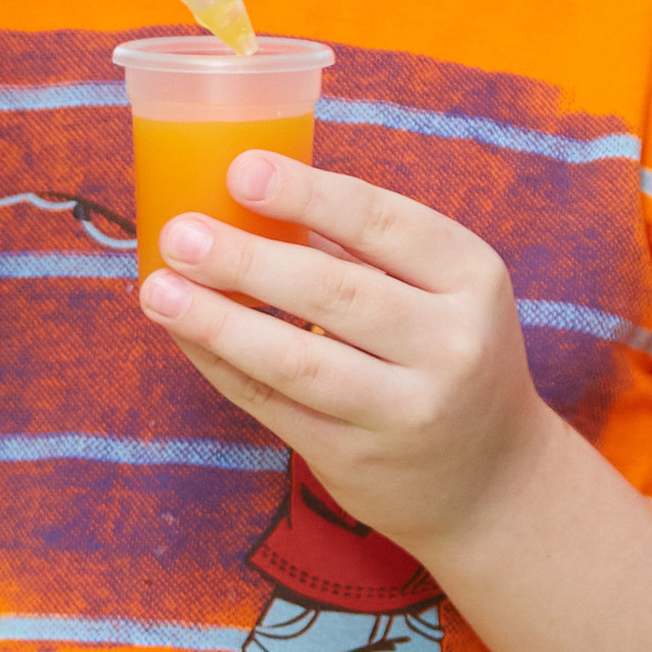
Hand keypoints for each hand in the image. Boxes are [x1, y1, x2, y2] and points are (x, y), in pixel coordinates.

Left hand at [140, 153, 555, 563]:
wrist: (493, 481)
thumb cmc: (450, 353)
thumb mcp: (444, 290)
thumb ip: (365, 247)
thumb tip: (251, 191)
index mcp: (473, 277)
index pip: (384, 223)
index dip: (308, 195)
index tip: (240, 170)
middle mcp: (450, 345)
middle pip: (334, 292)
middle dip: (246, 260)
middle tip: (180, 233)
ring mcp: (404, 410)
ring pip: (296, 360)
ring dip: (218, 321)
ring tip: (158, 288)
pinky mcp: (356, 459)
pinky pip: (273, 404)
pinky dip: (221, 364)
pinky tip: (183, 332)